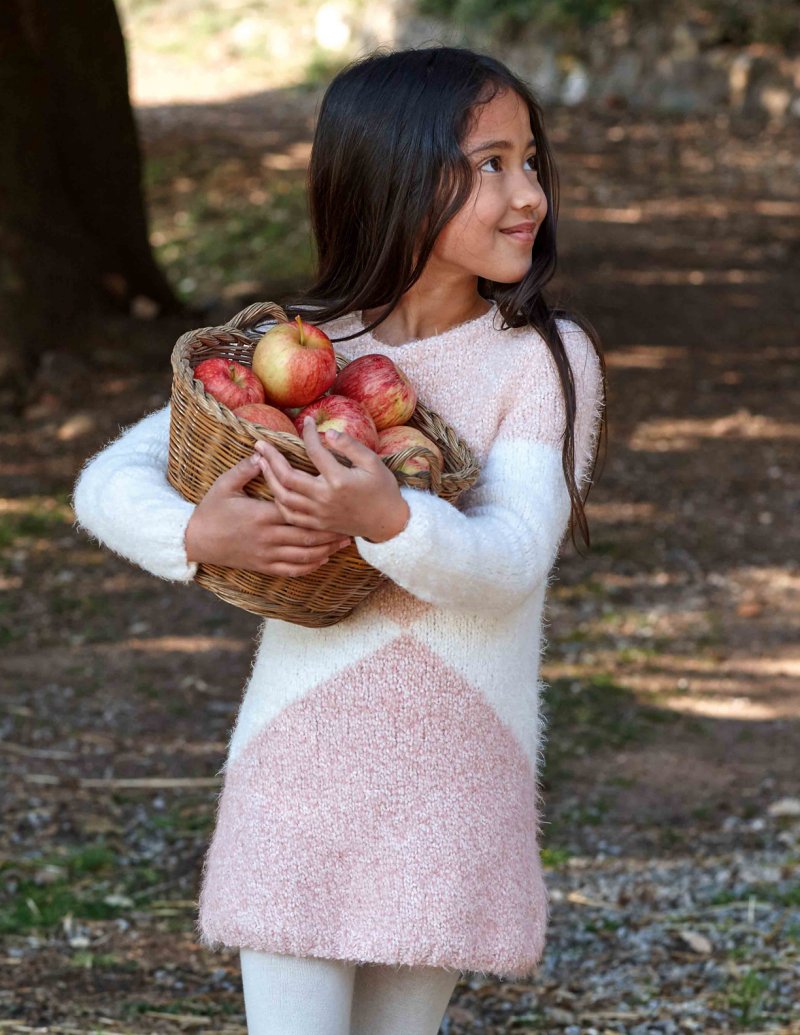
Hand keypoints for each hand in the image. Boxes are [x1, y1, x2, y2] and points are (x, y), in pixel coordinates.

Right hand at [184, 453, 352, 575]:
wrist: (196, 541)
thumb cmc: (211, 510)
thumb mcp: (224, 485)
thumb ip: (245, 469)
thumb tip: (262, 452)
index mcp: (261, 514)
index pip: (297, 511)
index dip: (319, 509)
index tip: (337, 503)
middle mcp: (268, 537)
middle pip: (308, 536)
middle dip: (331, 532)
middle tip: (351, 525)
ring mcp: (267, 554)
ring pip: (304, 555)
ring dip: (327, 550)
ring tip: (344, 542)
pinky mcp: (264, 566)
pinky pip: (293, 570)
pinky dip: (311, 566)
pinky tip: (323, 559)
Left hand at [254, 418, 410, 542]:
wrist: (387, 523)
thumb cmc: (382, 489)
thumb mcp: (373, 462)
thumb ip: (350, 446)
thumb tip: (327, 432)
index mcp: (338, 480)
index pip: (315, 451)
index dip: (308, 433)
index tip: (305, 421)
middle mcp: (324, 498)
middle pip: (287, 476)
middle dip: (271, 457)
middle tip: (260, 443)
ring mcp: (319, 514)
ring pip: (283, 497)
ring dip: (269, 478)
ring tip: (261, 462)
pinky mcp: (317, 524)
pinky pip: (290, 515)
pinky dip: (278, 501)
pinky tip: (274, 488)